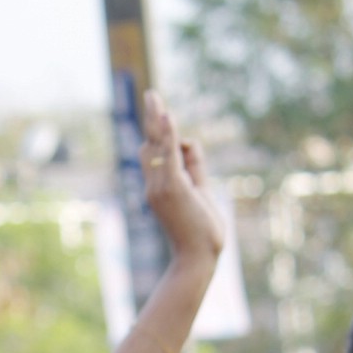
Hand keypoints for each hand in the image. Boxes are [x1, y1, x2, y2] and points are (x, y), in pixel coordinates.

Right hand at [140, 90, 223, 265]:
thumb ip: (194, 166)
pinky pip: (168, 154)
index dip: (160, 133)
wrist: (197, 258)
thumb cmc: (201, 232)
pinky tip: (167, 116)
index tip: (161, 111)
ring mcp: (160, 186)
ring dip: (156, 119)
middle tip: (152, 95)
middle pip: (152, 145)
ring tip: (154, 96)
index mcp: (159, 188)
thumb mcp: (200, 191)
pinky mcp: (172, 187)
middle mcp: (154, 185)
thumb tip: (188, 141)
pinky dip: (167, 134)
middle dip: (153, 119)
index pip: (156, 153)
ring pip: (158, 146)